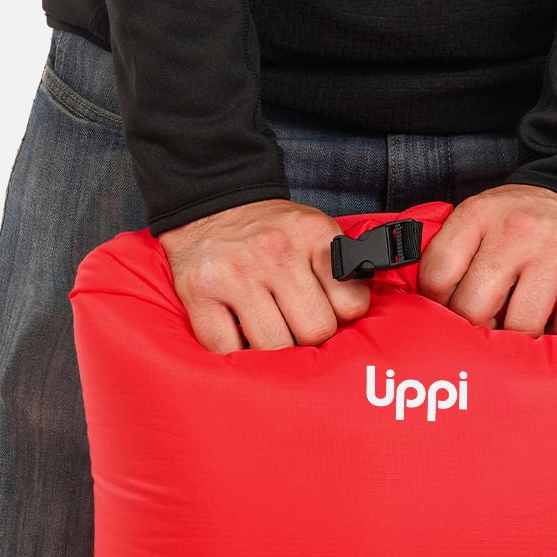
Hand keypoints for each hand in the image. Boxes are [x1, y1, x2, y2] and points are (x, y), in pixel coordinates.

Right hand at [157, 199, 371, 353]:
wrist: (208, 207)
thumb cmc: (267, 231)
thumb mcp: (313, 232)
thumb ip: (339, 268)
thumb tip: (356, 318)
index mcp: (312, 235)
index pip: (351, 305)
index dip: (340, 317)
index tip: (325, 312)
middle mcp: (275, 253)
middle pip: (314, 331)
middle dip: (306, 337)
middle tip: (294, 325)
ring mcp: (235, 274)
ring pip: (273, 346)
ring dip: (271, 348)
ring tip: (266, 330)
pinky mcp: (200, 293)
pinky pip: (227, 348)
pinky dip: (233, 350)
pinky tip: (236, 332)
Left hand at [416, 184, 556, 337]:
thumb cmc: (523, 216)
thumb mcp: (480, 216)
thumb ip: (453, 253)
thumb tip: (429, 309)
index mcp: (479, 215)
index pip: (437, 276)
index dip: (437, 303)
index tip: (449, 307)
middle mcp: (516, 231)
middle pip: (474, 309)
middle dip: (476, 327)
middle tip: (486, 324)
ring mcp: (556, 252)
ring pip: (521, 326)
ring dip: (517, 339)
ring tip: (517, 329)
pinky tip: (552, 326)